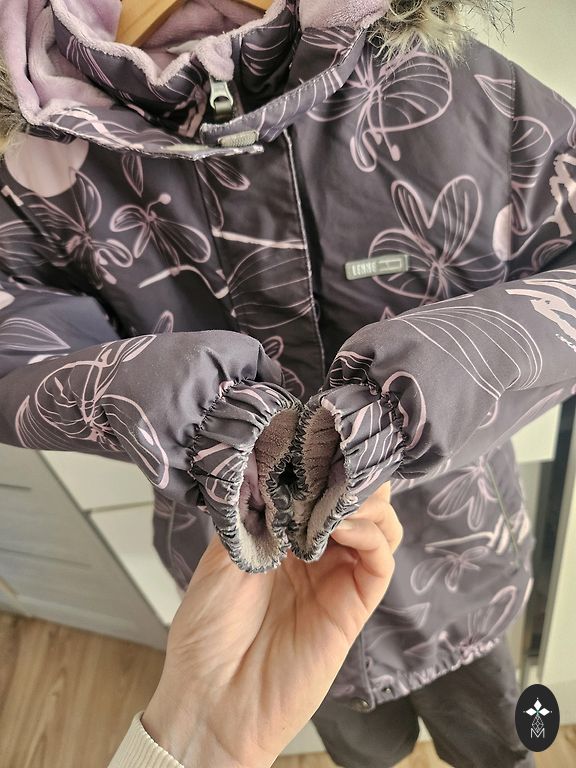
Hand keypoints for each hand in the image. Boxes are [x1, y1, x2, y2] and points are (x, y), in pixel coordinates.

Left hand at [142, 481, 400, 767]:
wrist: (211, 699)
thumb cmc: (206, 632)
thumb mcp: (221, 557)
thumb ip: (254, 514)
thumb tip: (275, 467)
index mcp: (283, 537)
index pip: (318, 488)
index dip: (324, 462)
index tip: (319, 434)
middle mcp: (315, 552)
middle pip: (357, 501)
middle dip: (352, 473)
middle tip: (338, 456)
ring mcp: (337, 578)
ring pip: (379, 525)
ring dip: (364, 500)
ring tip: (338, 493)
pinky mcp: (353, 606)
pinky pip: (378, 560)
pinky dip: (369, 533)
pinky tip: (342, 525)